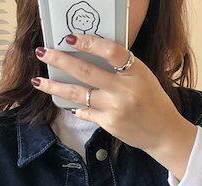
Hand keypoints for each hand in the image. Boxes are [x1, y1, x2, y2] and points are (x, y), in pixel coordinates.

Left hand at [31, 33, 195, 154]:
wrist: (163, 132)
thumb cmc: (153, 102)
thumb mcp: (143, 78)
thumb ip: (122, 69)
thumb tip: (90, 58)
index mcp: (136, 72)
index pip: (110, 51)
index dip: (88, 42)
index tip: (69, 38)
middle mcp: (124, 89)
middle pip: (85, 70)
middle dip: (59, 60)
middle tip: (42, 53)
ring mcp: (114, 107)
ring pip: (77, 94)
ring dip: (54, 87)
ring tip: (38, 81)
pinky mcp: (108, 123)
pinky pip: (84, 111)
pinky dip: (74, 106)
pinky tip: (66, 104)